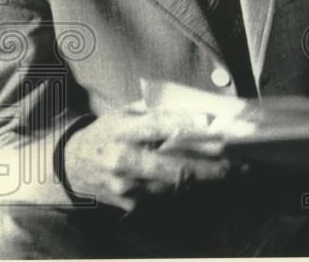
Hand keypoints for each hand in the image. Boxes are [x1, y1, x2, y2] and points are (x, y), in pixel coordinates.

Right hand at [63, 103, 238, 211]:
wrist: (71, 167)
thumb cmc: (108, 133)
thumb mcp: (124, 113)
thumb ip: (156, 108)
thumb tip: (196, 105)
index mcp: (123, 130)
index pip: (157, 125)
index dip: (185, 124)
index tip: (211, 123)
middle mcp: (124, 160)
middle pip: (174, 165)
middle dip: (209, 166)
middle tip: (237, 160)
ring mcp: (127, 186)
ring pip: (175, 185)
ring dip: (206, 179)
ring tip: (234, 170)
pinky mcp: (129, 203)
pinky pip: (166, 196)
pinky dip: (188, 187)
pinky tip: (209, 181)